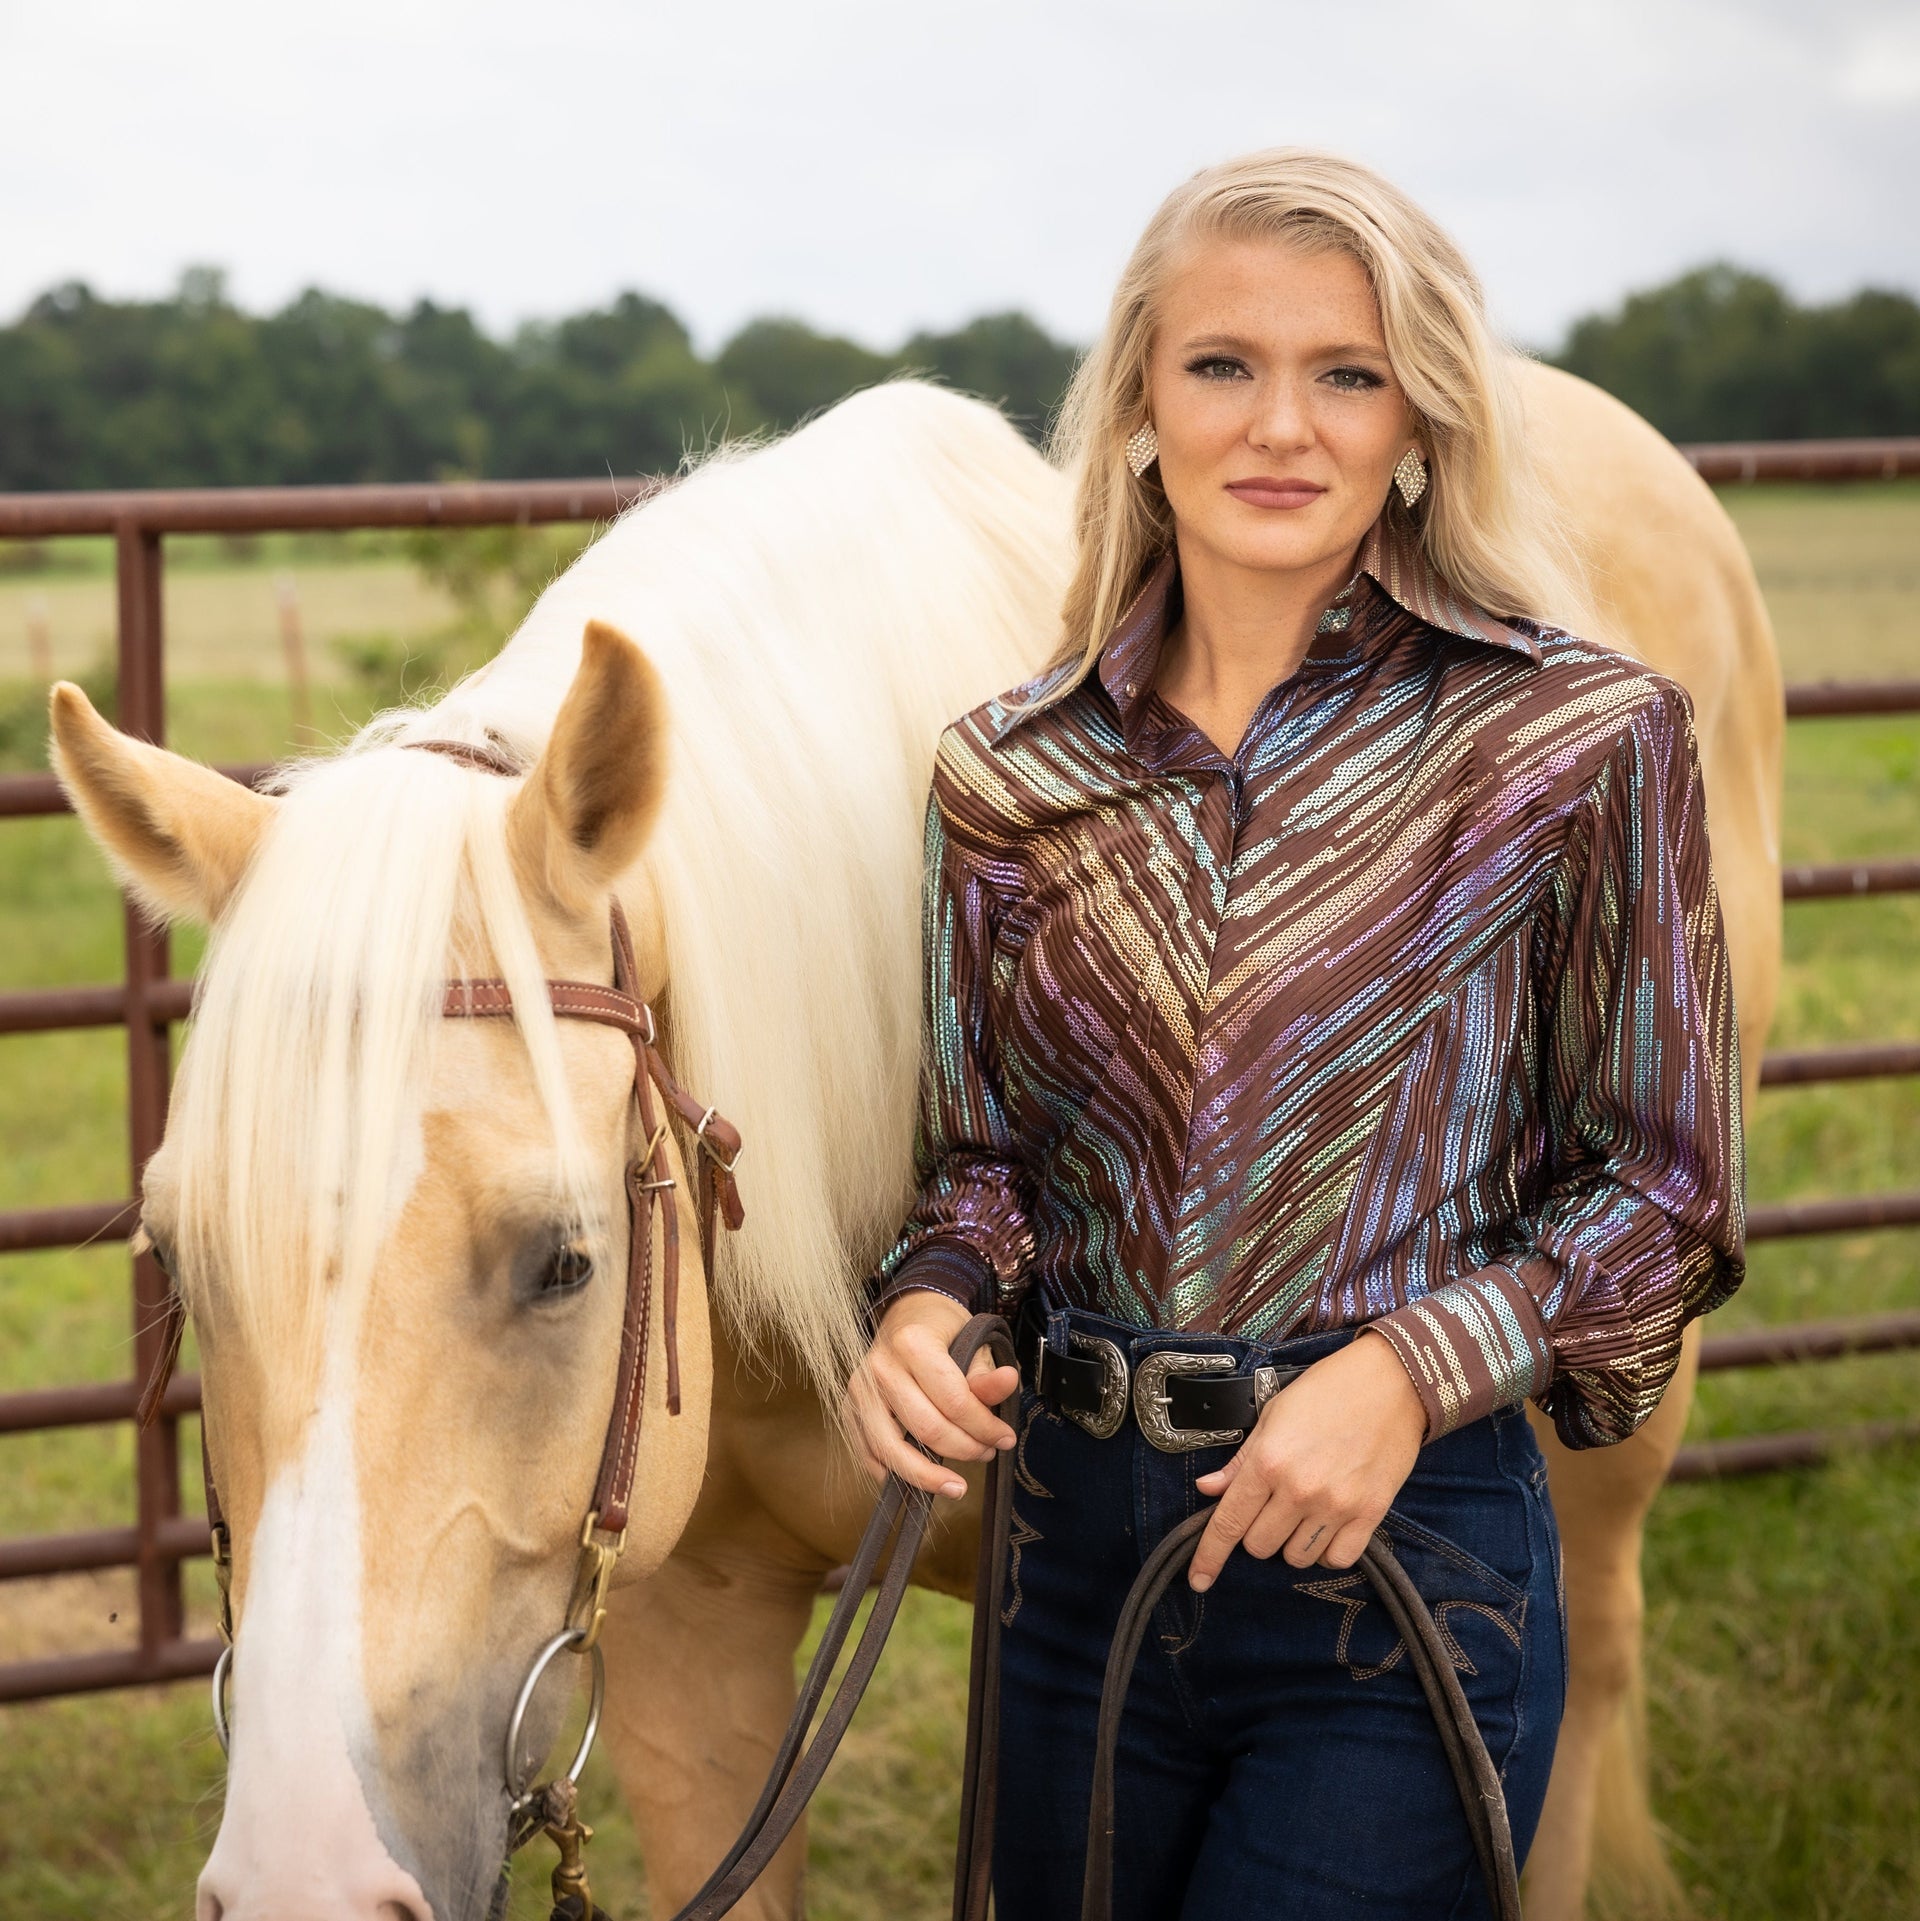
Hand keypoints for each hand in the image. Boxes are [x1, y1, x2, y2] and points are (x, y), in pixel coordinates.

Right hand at [842, 1290, 1020, 1498]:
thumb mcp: (972, 1341)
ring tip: (956, 1485)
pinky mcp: (849, 1409)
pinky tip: (918, 1479)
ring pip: (891, 1450)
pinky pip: (867, 1453)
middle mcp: (880, 1367)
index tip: (1005, 1438)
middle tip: (987, 1452)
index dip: (984, 1427)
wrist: (906, 1315)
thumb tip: (1009, 1383)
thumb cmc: (941, 1329)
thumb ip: (986, 1373)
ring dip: (927, 1475)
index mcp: (912, 1343)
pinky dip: (891, 1473)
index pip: (954, 1401)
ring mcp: (859, 1390)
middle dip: (963, 1449)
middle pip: (926, 1429)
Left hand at [1188, 1332, 1426, 1589]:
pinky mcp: (1370, 1514)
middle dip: (1258, 1532)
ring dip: (1292, 1542)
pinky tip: (1328, 1526)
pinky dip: (1328, 1550)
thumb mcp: (1272, 1415)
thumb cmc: (1327, 1390)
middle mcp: (1299, 1489)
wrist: (1390, 1382)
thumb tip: (1209, 1489)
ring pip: (1297, 1558)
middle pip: (1260, 1547)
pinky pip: (1338, 1559)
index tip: (1199, 1580)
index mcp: (1268, 1461)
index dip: (1208, 1557)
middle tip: (1272, 1506)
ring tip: (1303, 1511)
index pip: (1228, 1523)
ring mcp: (1336, 1505)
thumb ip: (1240, 1460)